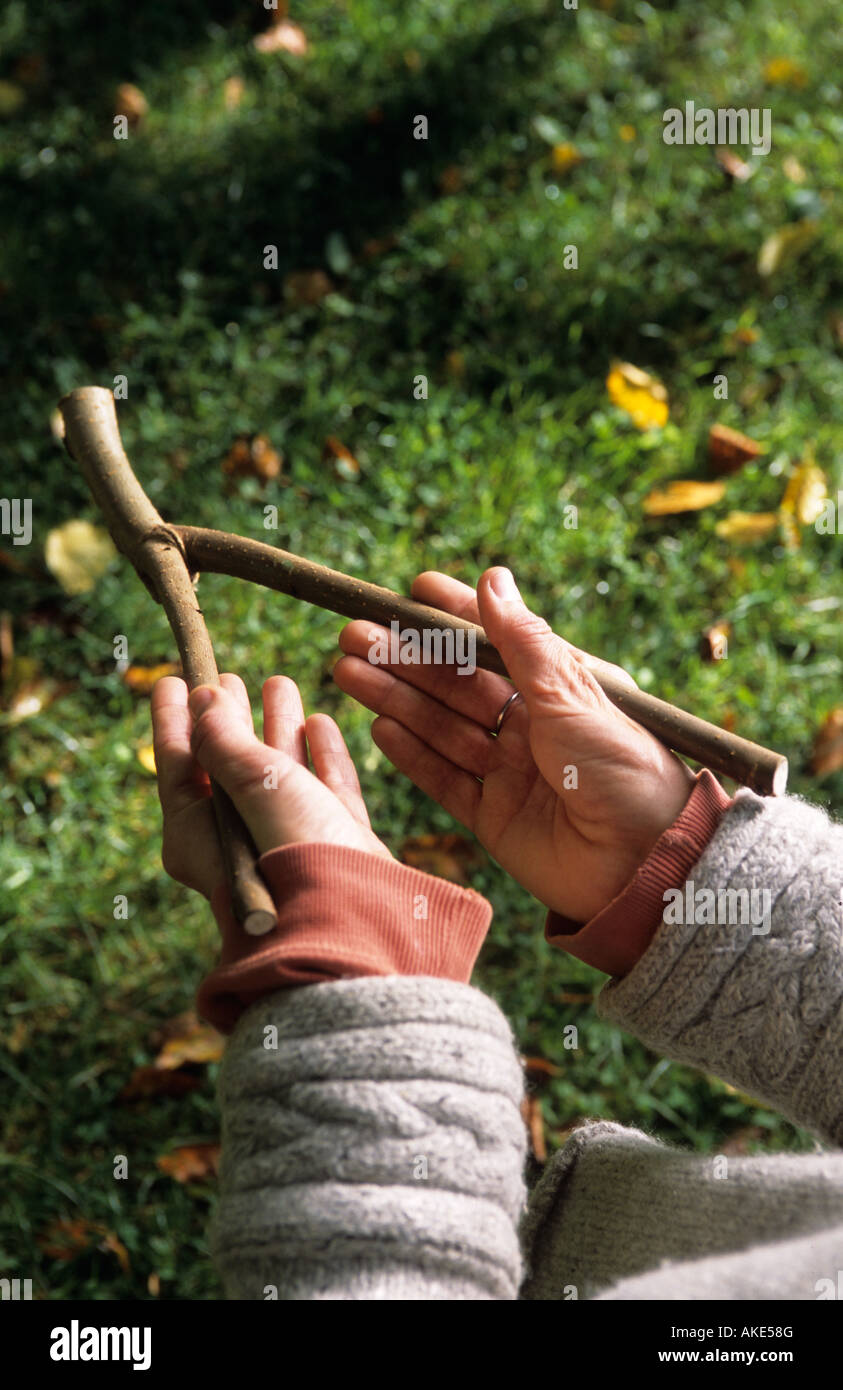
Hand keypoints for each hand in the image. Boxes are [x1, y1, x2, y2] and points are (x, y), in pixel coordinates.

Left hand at [150, 673, 390, 901]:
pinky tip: (319, 722)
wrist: (357, 917)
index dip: (176, 719)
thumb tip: (204, 699)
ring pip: (281, 773)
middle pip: (230, 765)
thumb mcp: (250, 784)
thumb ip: (225, 740)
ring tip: (279, 681)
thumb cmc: (292, 851)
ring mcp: (289, 841)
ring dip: (278, 725)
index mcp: (199, 836)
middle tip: (229, 677)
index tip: (174, 679)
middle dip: (230, 717)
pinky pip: (323, 789)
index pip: (178, 766)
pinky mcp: (333, 843)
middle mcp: (239, 841)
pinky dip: (320, 755)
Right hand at [333, 567, 693, 922]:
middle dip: (405, 658)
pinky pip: (443, 779)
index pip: (495, 642)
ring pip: (440, 726)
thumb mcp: (574, 696)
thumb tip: (492, 578)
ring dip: (395, 698)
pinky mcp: (494, 816)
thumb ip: (524, 643)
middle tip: (355, 635)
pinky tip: (378, 728)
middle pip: (455, 684)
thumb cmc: (626, 772)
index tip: (411, 591)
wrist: (646, 866)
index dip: (453, 616)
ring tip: (348, 671)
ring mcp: (509, 771)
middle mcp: (532, 725)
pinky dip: (411, 754)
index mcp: (560, 687)